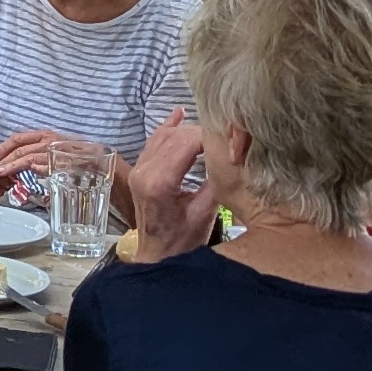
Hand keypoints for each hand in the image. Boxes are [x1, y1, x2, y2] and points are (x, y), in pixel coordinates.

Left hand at [0, 130, 103, 186]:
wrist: (101, 161)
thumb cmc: (77, 158)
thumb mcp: (55, 151)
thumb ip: (38, 156)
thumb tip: (19, 165)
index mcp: (46, 135)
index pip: (19, 138)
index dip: (4, 147)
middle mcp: (49, 140)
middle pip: (20, 148)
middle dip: (4, 159)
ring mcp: (56, 151)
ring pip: (29, 157)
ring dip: (13, 166)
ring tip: (1, 174)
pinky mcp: (64, 162)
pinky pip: (45, 166)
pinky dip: (34, 170)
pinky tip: (24, 176)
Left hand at [125, 113, 219, 257]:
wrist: (158, 256)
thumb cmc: (182, 241)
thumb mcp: (205, 213)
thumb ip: (216, 181)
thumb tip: (232, 156)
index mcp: (160, 182)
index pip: (187, 143)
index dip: (211, 135)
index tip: (231, 136)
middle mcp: (145, 172)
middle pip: (176, 136)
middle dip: (202, 131)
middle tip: (226, 134)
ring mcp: (139, 170)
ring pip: (164, 136)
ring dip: (187, 129)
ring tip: (212, 127)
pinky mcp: (139, 172)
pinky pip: (153, 142)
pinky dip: (167, 128)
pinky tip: (178, 114)